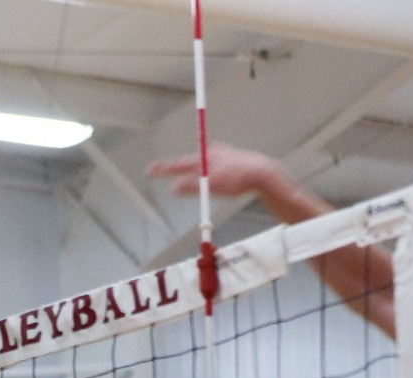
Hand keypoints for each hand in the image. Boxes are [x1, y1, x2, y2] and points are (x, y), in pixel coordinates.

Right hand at [147, 142, 284, 198]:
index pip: (176, 164)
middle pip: (188, 162)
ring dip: (195, 170)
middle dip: (178, 168)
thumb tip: (174, 188)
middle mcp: (211, 153)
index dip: (162, 169)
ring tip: (191, 175)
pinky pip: (215, 163)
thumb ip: (191, 186)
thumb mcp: (211, 185)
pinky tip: (215, 173)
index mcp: (203, 159)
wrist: (264, 174)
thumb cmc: (239, 179)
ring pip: (203, 162)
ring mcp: (223, 154)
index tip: (148, 170)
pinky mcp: (233, 158)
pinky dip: (210, 169)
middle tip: (164, 171)